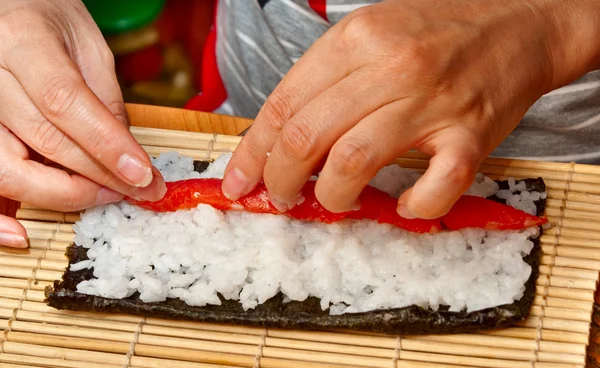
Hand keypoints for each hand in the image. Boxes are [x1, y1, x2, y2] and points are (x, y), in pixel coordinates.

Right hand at [0, 0, 164, 247]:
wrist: (6, 8)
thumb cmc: (46, 18)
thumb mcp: (87, 44)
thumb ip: (104, 99)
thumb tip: (125, 158)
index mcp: (21, 39)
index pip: (64, 101)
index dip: (106, 145)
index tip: (143, 174)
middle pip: (42, 140)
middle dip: (99, 176)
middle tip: (138, 189)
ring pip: (7, 170)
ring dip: (63, 195)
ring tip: (105, 194)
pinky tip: (23, 235)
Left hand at [223, 0, 599, 218]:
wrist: (516, 24)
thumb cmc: (437, 32)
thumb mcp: (371, 35)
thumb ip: (325, 80)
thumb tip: (277, 138)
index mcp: (357, 38)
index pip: (283, 104)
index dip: (252, 152)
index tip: (239, 183)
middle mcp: (390, 67)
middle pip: (307, 136)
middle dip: (279, 180)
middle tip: (280, 197)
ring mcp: (432, 102)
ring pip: (353, 163)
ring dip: (331, 197)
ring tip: (334, 201)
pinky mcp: (471, 135)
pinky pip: (433, 187)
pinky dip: (412, 207)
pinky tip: (404, 205)